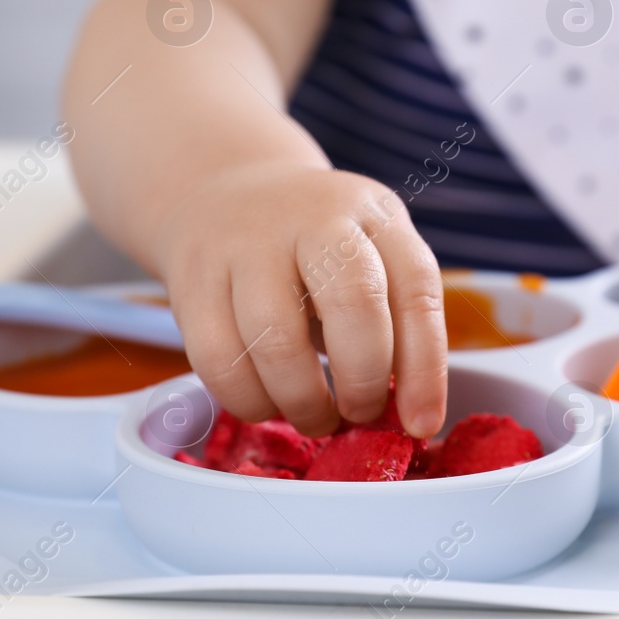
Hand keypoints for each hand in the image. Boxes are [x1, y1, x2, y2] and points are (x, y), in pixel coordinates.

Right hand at [155, 161, 447, 437]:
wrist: (221, 194)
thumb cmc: (312, 246)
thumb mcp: (369, 254)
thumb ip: (394, 319)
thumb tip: (411, 411)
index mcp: (372, 214)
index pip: (415, 288)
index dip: (425, 367)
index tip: (421, 423)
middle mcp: (313, 219)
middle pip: (353, 305)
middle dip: (363, 381)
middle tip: (359, 413)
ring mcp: (247, 246)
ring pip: (278, 342)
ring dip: (303, 402)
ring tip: (314, 415)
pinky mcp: (193, 280)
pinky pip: (220, 362)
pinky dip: (248, 401)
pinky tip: (266, 401)